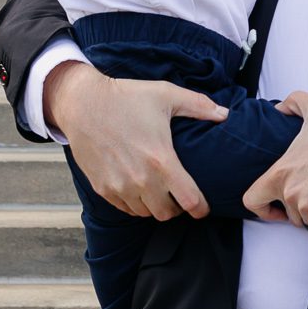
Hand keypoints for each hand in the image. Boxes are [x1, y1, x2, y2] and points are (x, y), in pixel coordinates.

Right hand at [44, 59, 225, 218]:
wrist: (82, 103)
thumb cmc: (126, 97)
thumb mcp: (166, 94)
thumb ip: (199, 106)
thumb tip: (225, 114)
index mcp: (161, 160)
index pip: (190, 201)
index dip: (201, 207)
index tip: (203, 205)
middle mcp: (141, 179)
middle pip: (167, 214)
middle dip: (177, 207)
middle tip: (179, 194)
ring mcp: (119, 186)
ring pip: (145, 213)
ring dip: (155, 206)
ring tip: (158, 190)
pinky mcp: (102, 188)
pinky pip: (125, 208)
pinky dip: (135, 204)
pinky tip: (138, 187)